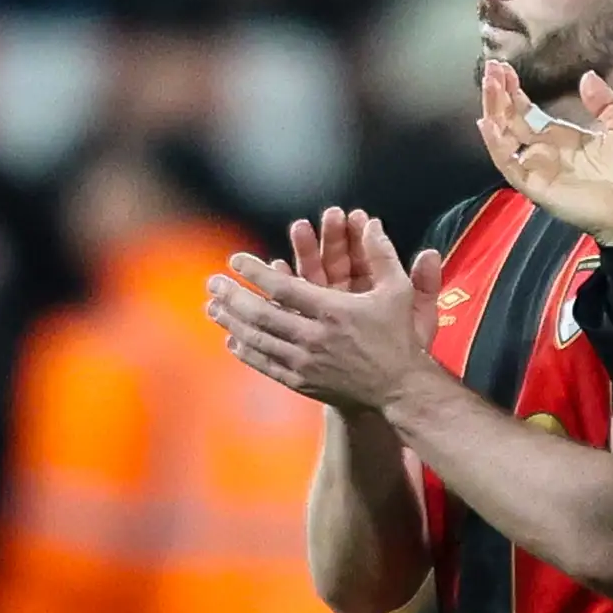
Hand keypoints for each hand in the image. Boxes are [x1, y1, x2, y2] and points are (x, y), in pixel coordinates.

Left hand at [205, 209, 442, 414]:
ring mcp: (306, 362)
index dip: (256, 272)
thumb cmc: (397, 337)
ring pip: (259, 340)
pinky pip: (266, 365)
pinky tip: (232, 341)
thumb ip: (382, 256)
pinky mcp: (303, 382)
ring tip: (213, 308)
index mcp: (333, 311)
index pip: (283, 287)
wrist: (399, 388)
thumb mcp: (397, 292)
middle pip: (262, 314)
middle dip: (233, 297)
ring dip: (232, 323)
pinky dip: (247, 352)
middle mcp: (315, 337)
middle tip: (213, 282)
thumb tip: (371, 223)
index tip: (236, 260)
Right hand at [478, 61, 612, 243]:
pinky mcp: (535, 186)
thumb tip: (587, 76)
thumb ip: (604, 103)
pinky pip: (509, 164)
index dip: (514, 91)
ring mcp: (537, 169)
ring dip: (494, 111)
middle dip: (499, 94)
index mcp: (562, 138)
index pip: (528, 111)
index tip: (504, 68)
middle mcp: (544, 152)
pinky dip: (496, 145)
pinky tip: (488, 124)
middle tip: (491, 68)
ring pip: (505, 138)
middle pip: (512, 120)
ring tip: (489, 86)